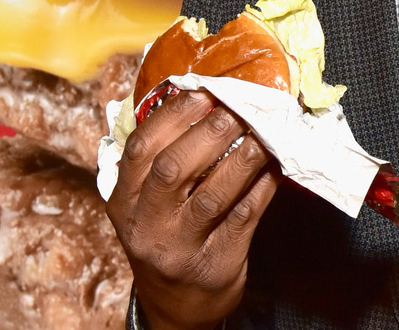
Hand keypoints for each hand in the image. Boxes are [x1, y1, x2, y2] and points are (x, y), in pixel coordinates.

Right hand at [106, 90, 279, 329]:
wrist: (175, 306)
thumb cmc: (164, 241)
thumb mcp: (145, 206)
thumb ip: (159, 164)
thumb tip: (201, 104)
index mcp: (123, 201)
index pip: (141, 148)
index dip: (173, 115)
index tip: (202, 92)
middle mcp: (146, 225)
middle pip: (173, 168)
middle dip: (209, 131)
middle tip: (237, 107)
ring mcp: (180, 248)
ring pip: (212, 194)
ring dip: (242, 157)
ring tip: (263, 131)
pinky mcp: (216, 264)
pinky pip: (243, 218)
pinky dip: (262, 187)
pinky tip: (274, 166)